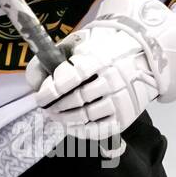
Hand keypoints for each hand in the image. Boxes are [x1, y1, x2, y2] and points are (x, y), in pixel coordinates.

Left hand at [26, 0, 175, 140]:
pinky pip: (99, 130)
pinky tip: (71, 126)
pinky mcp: (125, 116)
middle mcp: (112, 79)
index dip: (51, 90)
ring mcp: (120, 99)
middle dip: (56, 107)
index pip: (71, 77)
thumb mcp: (80, 45)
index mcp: (99, 58)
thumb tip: (34, 81)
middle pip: (77, 99)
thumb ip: (55, 58)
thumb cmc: (102, 51)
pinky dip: (81, 131)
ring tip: (55, 116)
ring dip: (65, 119)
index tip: (40, 98)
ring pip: (86, 116)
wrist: (142, 56)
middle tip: (46, 109)